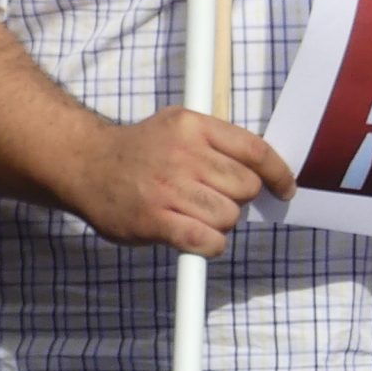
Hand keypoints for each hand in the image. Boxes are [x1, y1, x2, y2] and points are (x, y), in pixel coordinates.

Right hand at [60, 107, 297, 256]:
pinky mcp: (154, 220)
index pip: (256, 151)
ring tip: (197, 216)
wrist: (86, 164)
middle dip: (239, 198)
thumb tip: (264, 169)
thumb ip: (217, 142)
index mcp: (195, 126)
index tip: (285, 188)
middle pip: (246, 187)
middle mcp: (184, 154)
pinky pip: (205, 240)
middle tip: (215, 199)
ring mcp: (168, 188)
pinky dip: (211, 245)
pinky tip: (201, 240)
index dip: (279, 173)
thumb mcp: (179, 125)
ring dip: (221, 223)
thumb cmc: (140, 150)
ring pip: (229, 216)